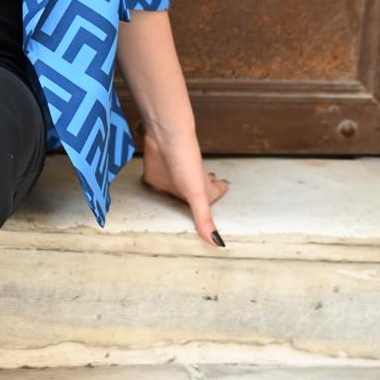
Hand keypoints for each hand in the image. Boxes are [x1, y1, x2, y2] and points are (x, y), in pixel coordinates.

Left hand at [136, 122, 228, 246]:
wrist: (165, 137)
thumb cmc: (185, 161)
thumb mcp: (197, 194)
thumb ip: (204, 218)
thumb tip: (218, 243)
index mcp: (201, 188)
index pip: (215, 191)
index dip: (220, 189)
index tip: (226, 186)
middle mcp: (187, 182)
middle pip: (199, 186)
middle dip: (205, 188)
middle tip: (211, 186)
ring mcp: (171, 177)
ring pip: (179, 184)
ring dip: (183, 187)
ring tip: (185, 189)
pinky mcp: (154, 174)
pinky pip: (157, 182)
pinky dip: (159, 184)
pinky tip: (157, 184)